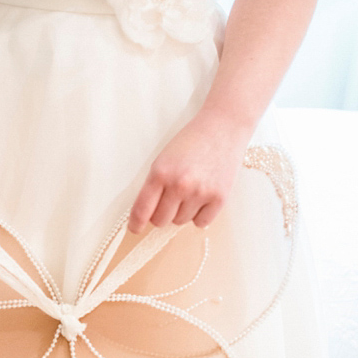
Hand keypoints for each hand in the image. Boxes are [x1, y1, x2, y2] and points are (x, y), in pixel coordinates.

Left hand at [128, 108, 250, 232]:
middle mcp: (179, 185)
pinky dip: (199, 215)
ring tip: (191, 190)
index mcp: (160, 173)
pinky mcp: (219, 199)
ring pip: (180, 222)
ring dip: (182, 212)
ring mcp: (200, 193)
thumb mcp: (163, 160)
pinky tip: (203, 196)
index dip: (135, 224)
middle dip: (161, 214)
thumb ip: (154, 186)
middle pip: (160, 221)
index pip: (142, 210)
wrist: (223, 129)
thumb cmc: (190, 143)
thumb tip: (147, 217)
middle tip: (170, 199)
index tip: (135, 229)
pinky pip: (200, 223)